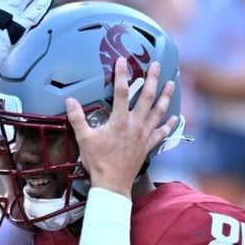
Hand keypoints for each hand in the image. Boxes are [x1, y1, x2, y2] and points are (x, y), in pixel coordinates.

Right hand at [66, 59, 178, 194]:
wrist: (113, 184)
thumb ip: (78, 119)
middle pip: (146, 97)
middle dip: (152, 79)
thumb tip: (70, 101)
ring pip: (158, 112)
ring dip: (165, 97)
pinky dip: (169, 124)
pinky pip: (162, 133)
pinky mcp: (148, 146)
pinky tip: (174, 117)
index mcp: (119, 121)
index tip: (122, 61)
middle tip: (156, 65)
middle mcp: (135, 125)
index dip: (121, 75)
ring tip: (172, 84)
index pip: (121, 92)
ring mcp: (144, 135)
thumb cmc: (98, 162)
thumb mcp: (84, 139)